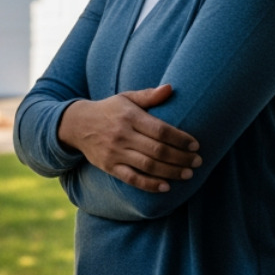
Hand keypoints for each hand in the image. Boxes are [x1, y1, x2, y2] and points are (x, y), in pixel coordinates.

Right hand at [56, 84, 200, 192]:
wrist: (77, 125)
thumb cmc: (109, 110)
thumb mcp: (126, 98)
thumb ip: (149, 96)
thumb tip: (170, 88)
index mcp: (129, 116)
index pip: (160, 130)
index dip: (180, 139)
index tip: (195, 145)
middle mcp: (122, 135)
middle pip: (157, 150)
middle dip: (181, 158)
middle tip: (197, 162)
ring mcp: (115, 152)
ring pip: (148, 166)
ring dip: (171, 172)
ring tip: (188, 174)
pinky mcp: (109, 167)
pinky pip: (132, 179)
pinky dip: (150, 184)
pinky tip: (166, 187)